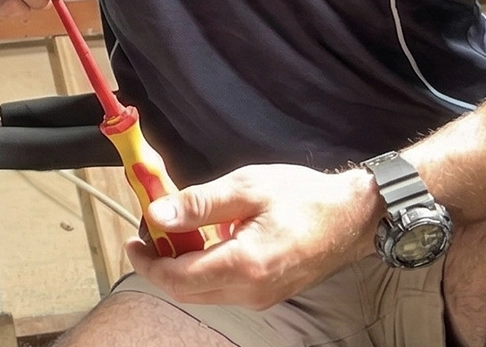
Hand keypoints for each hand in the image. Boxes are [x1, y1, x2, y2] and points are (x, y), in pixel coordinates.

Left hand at [128, 164, 382, 308]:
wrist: (353, 217)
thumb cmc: (305, 197)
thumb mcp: (247, 187)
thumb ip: (200, 203)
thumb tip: (158, 214)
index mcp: (245, 265)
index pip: (177, 278)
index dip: (147, 261)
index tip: (133, 239)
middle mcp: (252, 291)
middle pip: (185, 291)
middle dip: (159, 263)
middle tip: (148, 232)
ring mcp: (261, 297)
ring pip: (202, 293)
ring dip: (180, 267)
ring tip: (173, 230)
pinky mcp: (268, 294)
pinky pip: (222, 288)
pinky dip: (202, 269)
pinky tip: (202, 240)